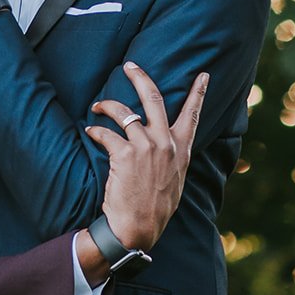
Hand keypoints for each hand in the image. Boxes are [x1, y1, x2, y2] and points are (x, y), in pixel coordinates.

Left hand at [75, 64, 208, 282]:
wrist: (138, 228)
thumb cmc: (155, 207)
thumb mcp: (175, 179)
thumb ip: (173, 157)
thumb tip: (168, 142)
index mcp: (181, 149)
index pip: (193, 114)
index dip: (199, 92)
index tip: (203, 75)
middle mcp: (166, 143)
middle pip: (154, 98)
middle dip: (140, 76)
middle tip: (129, 66)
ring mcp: (146, 148)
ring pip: (124, 112)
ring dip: (107, 105)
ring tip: (96, 106)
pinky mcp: (125, 155)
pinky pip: (106, 133)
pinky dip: (95, 130)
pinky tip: (90, 132)